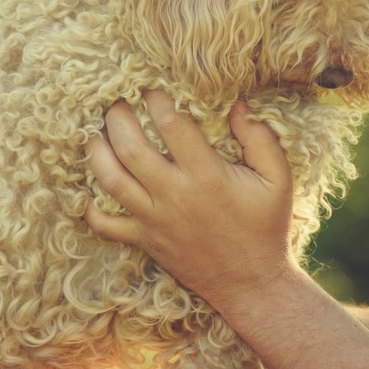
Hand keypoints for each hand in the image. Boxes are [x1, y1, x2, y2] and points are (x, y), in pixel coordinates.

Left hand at [84, 90, 295, 307]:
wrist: (251, 283)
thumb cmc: (266, 227)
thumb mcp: (278, 179)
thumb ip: (261, 139)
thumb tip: (238, 105)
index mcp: (207, 175)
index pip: (171, 125)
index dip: (157, 99)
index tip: (151, 85)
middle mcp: (175, 195)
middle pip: (130, 147)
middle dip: (118, 118)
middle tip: (116, 101)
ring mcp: (155, 220)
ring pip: (110, 180)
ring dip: (97, 152)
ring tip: (96, 132)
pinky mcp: (144, 240)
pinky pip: (105, 224)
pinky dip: (90, 206)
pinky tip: (90, 186)